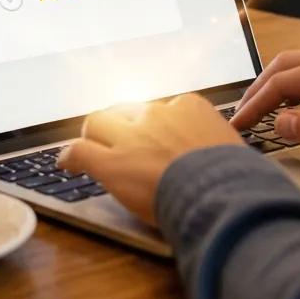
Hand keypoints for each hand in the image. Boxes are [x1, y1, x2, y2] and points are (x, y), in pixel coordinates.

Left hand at [57, 94, 245, 225]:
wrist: (221, 192)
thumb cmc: (233, 176)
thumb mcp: (229, 145)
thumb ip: (212, 140)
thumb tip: (216, 152)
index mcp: (188, 106)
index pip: (163, 108)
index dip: (156, 125)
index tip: (155, 137)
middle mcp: (157, 113)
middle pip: (128, 110)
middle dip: (122, 123)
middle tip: (120, 139)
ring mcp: (132, 136)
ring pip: (98, 121)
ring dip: (94, 133)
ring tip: (91, 145)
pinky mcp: (112, 162)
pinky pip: (80, 150)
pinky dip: (69, 156)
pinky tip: (66, 163)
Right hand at [230, 47, 299, 159]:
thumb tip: (279, 123)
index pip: (282, 82)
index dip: (255, 104)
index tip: (237, 124)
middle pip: (285, 64)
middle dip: (259, 88)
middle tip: (241, 114)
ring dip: (276, 84)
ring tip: (260, 109)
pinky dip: (295, 83)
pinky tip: (295, 103)